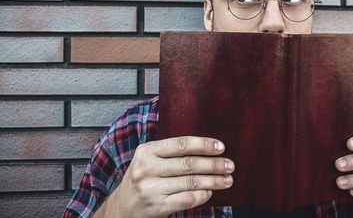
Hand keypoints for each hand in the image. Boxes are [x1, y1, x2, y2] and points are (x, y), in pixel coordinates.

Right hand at [94, 136, 233, 217]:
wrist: (121, 208)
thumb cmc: (142, 179)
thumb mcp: (149, 160)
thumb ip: (170, 153)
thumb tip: (207, 148)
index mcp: (147, 151)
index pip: (181, 144)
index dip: (203, 145)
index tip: (221, 147)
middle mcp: (147, 168)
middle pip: (188, 164)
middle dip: (213, 164)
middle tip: (230, 165)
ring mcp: (151, 188)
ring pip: (190, 182)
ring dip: (213, 181)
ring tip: (227, 180)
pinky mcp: (156, 206)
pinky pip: (187, 199)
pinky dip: (202, 195)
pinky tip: (210, 192)